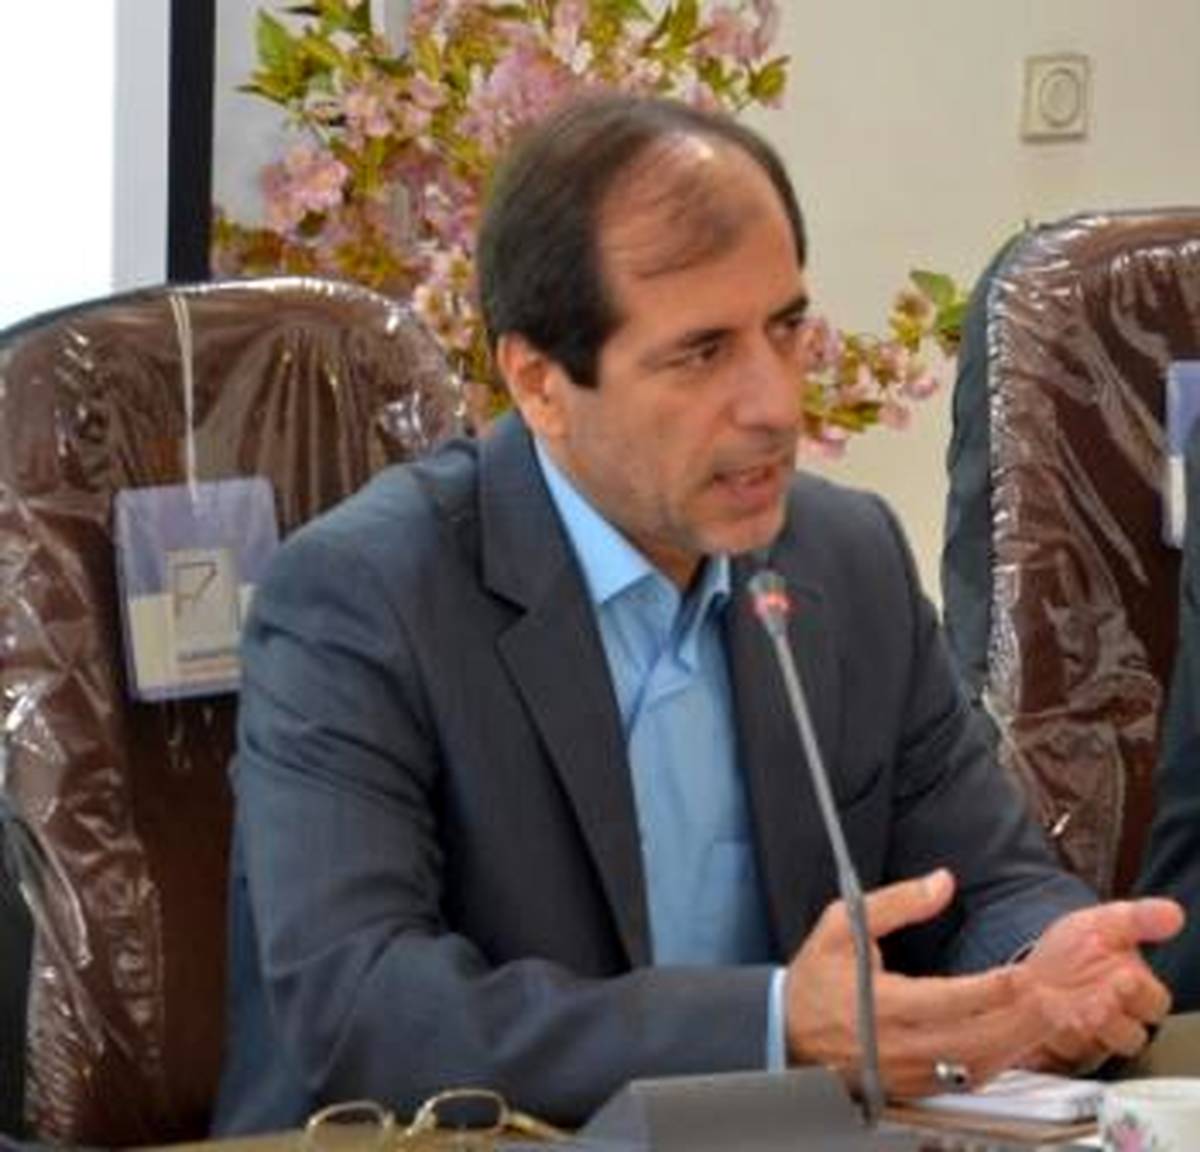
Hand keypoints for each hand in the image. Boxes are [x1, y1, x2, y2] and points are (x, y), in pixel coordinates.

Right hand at [784, 869, 1048, 1097]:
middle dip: (1023, 1017)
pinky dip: (1003, 1060)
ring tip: (1055, 1013)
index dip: (993, 990)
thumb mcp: (843, 925)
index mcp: (882, 1005)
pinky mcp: (918, 1085)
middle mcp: (901, 1045)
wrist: (787, 1034)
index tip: (1025, 974)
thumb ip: (896, 902)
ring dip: (1021, 1040)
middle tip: (1061, 994)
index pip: (949, 1001)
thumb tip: (942, 880)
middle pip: (977, 1038)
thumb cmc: (815, 980)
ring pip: (981, 1063)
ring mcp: (912, 1072)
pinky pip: (971, 1078)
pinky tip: (1024, 1038)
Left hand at [1018, 898, 1182, 1072]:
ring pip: (1091, 1049)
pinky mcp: (1055, 1051)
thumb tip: (1174, 913)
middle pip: (1128, 1037)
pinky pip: (1053, 1057)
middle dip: (1111, 1021)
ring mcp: (1086, 1039)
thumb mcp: (1104, 924)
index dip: (1140, 993)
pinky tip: (1033, 1016)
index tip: (1123, 976)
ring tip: (1058, 1008)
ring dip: (1075, 1030)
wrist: (1036, 965)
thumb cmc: (1078, 948)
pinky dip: (1043, 1039)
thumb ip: (1139, 919)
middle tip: (1095, 1002)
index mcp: (1135, 992)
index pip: (1153, 1004)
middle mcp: (1115, 1022)